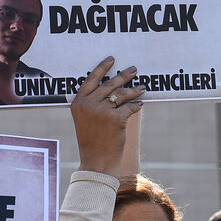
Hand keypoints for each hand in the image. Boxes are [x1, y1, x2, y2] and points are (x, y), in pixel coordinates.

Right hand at [71, 56, 144, 174]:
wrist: (96, 161)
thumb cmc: (92, 141)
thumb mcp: (85, 120)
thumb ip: (92, 103)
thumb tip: (112, 87)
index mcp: (78, 103)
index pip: (91, 80)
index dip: (102, 68)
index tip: (111, 59)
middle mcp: (88, 104)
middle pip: (109, 84)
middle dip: (123, 75)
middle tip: (133, 69)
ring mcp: (102, 111)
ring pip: (122, 94)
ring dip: (134, 90)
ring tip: (142, 88)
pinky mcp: (115, 119)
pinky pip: (130, 107)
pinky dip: (136, 106)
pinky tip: (140, 105)